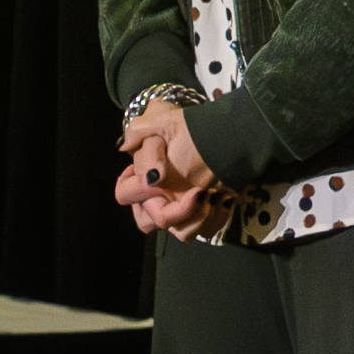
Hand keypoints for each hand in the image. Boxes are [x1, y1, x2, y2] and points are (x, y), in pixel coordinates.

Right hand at [113, 99, 220, 239]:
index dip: (138, 189)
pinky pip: (207, 230)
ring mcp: (183, 209)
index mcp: (145, 179)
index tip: (159, 176)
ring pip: (181, 233)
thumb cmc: (192, 127)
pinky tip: (225, 197)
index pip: (125, 194)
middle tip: (197, 191)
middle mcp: (160, 198)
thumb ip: (140, 130)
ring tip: (211, 195)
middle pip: (150, 223)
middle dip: (174, 211)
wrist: (229, 132)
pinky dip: (216, 218)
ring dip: (196, 218)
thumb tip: (125, 149)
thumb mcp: (165, 120)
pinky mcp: (207, 213)